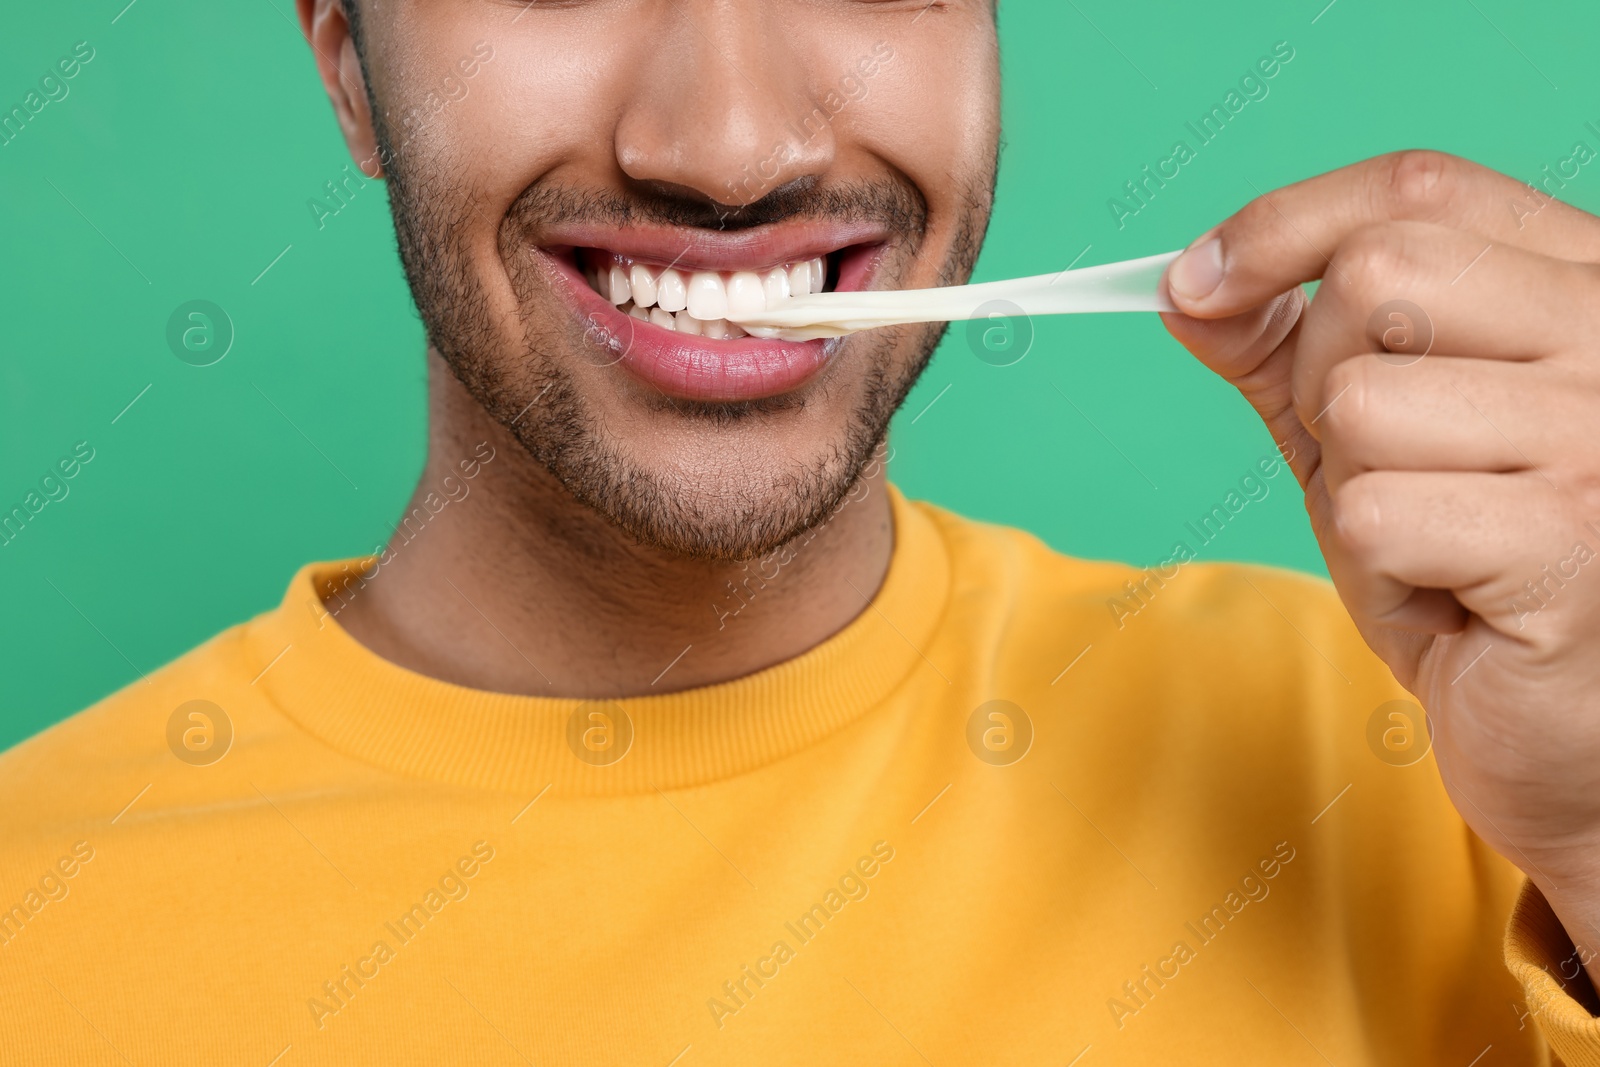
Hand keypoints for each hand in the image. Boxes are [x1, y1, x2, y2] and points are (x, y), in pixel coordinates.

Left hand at [1161, 150, 1599, 974]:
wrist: (1568, 733)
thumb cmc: (1475, 577)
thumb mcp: (1375, 439)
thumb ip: (1288, 351)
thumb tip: (1189, 285)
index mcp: (1583, 286)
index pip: (1420, 188)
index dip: (1286, 224)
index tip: (1198, 282)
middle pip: (1378, 279)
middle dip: (1323, 383)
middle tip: (1383, 470)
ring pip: (1362, 402)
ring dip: (1354, 492)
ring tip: (1433, 546)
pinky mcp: (1570, 543)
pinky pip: (1375, 514)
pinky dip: (1378, 570)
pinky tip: (1453, 603)